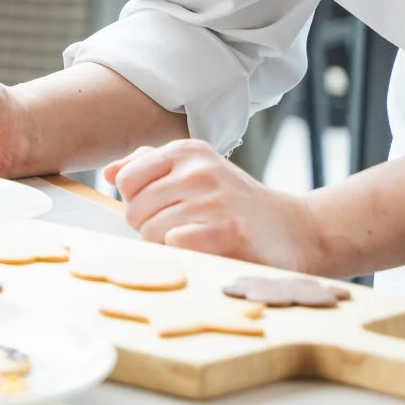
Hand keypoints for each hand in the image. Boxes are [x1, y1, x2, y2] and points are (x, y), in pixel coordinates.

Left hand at [103, 139, 324, 272]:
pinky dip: (184, 253)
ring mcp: (213, 199)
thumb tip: (107, 173)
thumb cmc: (235, 203)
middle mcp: (198, 169)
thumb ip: (149, 167)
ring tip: (198, 239)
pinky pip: (173, 244)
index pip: (126, 179)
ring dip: (168, 246)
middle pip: (134, 210)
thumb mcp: (195, 171)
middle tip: (185, 229)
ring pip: (150, 232)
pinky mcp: (226, 232)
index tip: (165, 208)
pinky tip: (207, 250)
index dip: (138, 202)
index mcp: (186, 150)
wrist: (297, 230)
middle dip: (150, 227)